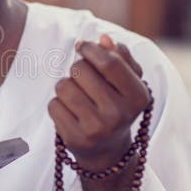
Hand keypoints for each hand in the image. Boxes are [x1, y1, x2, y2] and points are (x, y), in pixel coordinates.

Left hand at [47, 34, 150, 170]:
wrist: (107, 151)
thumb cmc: (117, 107)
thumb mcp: (128, 83)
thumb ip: (120, 57)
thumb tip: (104, 39)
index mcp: (138, 97)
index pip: (110, 63)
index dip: (91, 49)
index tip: (82, 46)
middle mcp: (119, 114)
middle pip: (80, 70)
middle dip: (78, 69)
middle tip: (85, 81)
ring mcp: (96, 128)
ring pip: (63, 86)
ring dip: (66, 87)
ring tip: (78, 98)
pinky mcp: (74, 138)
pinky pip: (53, 105)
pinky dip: (58, 105)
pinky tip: (71, 114)